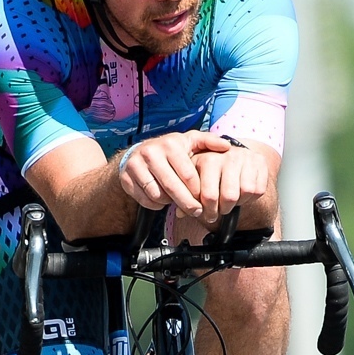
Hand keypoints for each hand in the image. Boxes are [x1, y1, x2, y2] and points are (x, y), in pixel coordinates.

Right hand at [114, 131, 234, 218]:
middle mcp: (152, 153)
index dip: (198, 191)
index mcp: (171, 145)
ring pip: (158, 195)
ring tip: (176, 200)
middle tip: (196, 212)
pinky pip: (145, 200)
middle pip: (173, 187)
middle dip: (187, 203)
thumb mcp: (189, 142)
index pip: (189, 176)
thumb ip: (209, 142)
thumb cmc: (169, 150)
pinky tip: (162, 199)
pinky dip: (156, 205)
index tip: (205, 200)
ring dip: (170, 203)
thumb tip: (227, 146)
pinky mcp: (126, 178)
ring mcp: (136, 165)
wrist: (137, 152)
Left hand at [188, 138, 271, 223]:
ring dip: (238, 203)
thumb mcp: (195, 179)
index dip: (208, 211)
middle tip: (219, 211)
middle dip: (223, 210)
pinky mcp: (260, 162)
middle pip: (229, 196)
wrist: (231, 156)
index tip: (206, 214)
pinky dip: (251, 197)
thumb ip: (186, 196)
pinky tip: (241, 194)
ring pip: (245, 192)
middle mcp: (228, 156)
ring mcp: (245, 158)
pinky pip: (258, 189)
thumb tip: (180, 213)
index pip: (209, 195)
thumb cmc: (210, 171)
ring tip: (230, 201)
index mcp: (208, 159)